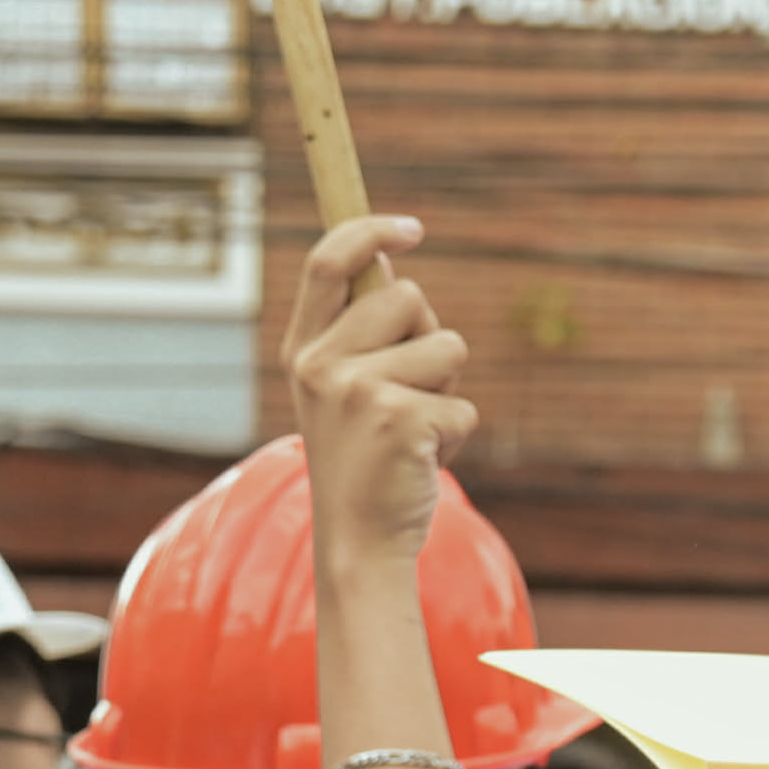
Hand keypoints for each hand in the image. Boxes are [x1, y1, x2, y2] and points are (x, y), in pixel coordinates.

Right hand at [285, 215, 469, 575]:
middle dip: (430, 341)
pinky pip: (464, 403)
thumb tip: (394, 267)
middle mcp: (321, 363)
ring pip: (449, 346)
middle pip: (410, 299)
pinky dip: (458, 433)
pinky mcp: (399, 420)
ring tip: (416, 430)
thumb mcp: (349, 390)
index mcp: (304, 349)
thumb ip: (366, 336)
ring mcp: (357, 390)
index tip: (412, 229)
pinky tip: (424, 460)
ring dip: (449, 388)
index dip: (369, 231)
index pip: (328, 263)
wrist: (360, 539)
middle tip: (411, 395)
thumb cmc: (367, 460)